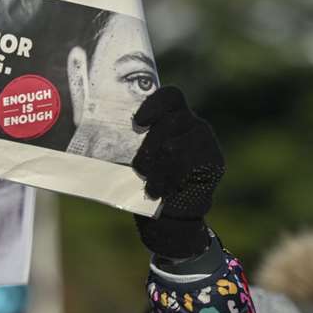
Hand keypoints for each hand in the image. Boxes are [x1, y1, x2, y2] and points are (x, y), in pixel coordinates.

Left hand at [129, 86, 224, 260]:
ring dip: (157, 167)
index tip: (137, 123)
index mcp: (174, 117)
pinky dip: (169, 180)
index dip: (154, 105)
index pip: (170, 97)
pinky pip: (188, 166)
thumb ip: (131, 139)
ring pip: (175, 146)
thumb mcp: (137, 156)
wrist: (169, 215)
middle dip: (149, 146)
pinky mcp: (214, 162)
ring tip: (151, 184)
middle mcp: (194, 125)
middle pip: (171, 121)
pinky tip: (161, 191)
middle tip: (139, 167)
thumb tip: (98, 129)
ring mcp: (206, 142)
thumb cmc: (147, 180)